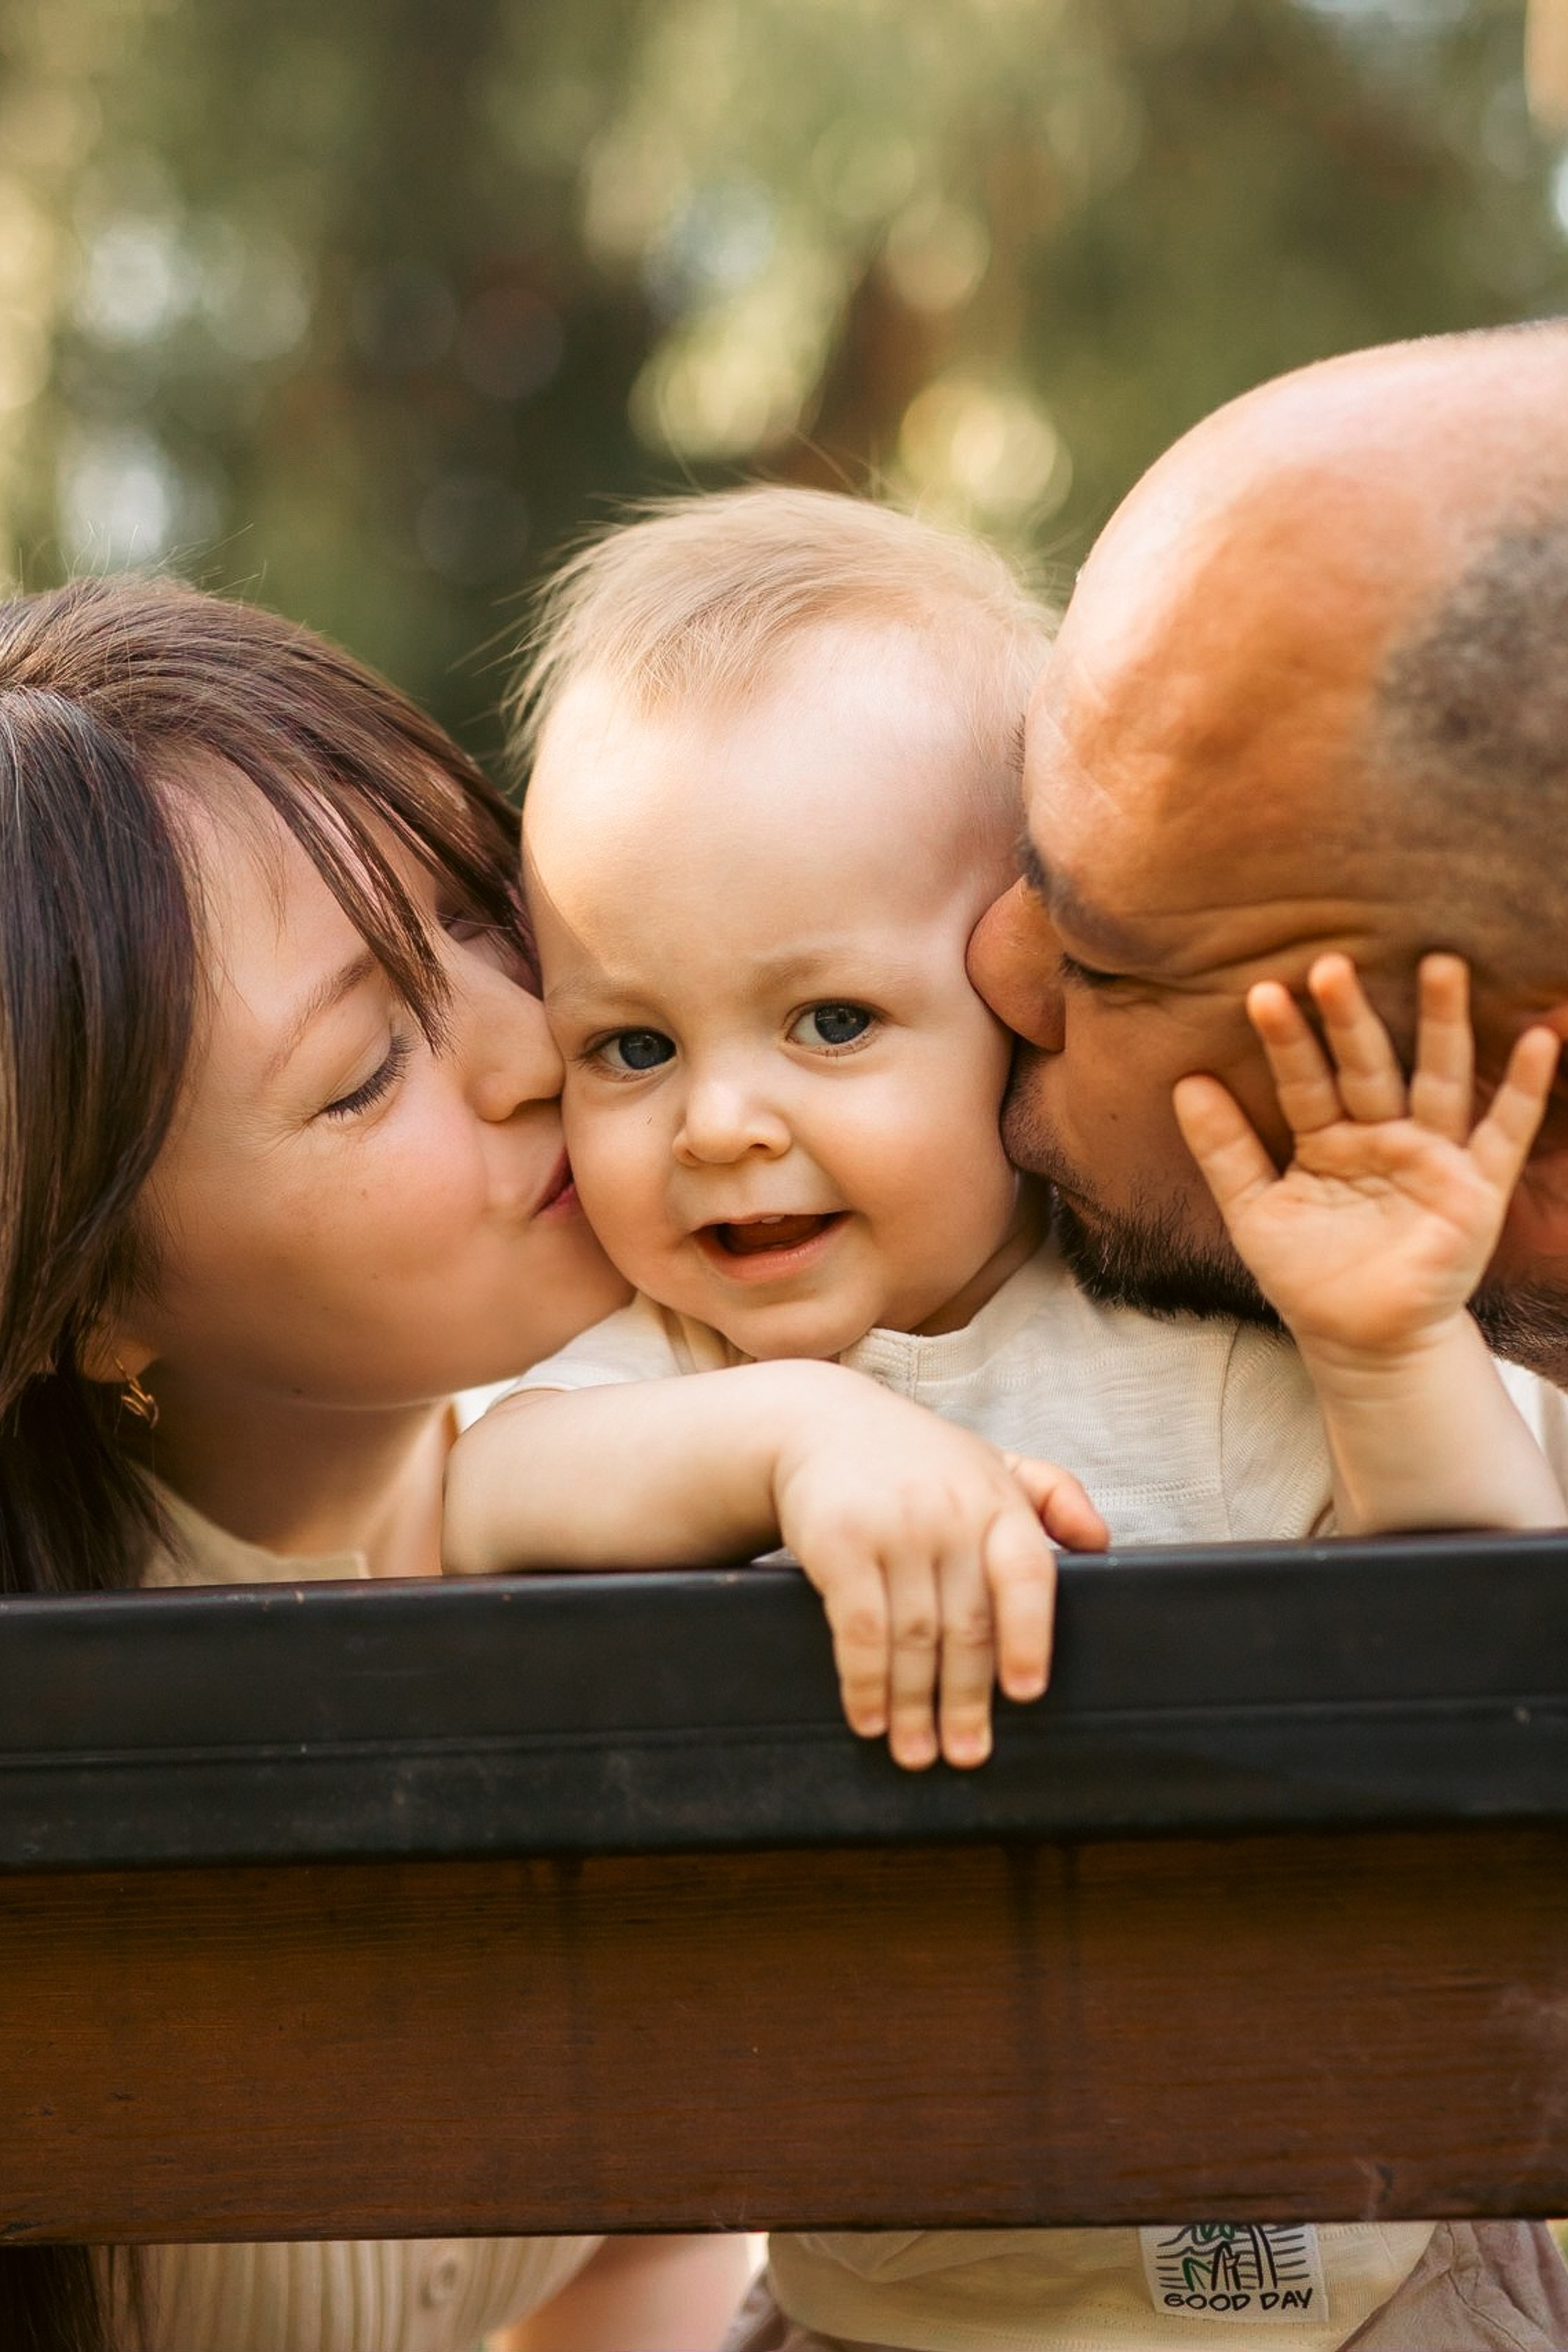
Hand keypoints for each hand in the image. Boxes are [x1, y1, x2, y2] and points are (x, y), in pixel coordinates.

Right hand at [770, 1379, 1105, 1772]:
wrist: (820, 1421)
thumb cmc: (917, 1456)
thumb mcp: (992, 1460)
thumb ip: (1054, 1494)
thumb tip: (1102, 1542)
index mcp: (996, 1501)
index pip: (1027, 1576)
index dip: (1029, 1639)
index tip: (1025, 1693)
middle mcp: (949, 1513)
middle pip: (968, 1625)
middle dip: (968, 1700)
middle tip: (967, 1754)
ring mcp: (893, 1528)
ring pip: (914, 1637)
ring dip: (915, 1705)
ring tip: (917, 1753)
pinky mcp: (839, 1542)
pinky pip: (858, 1628)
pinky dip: (864, 1682)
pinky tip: (869, 1717)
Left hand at [1173, 952, 1559, 1359]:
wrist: (1359, 1342)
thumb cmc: (1307, 1275)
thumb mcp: (1254, 1211)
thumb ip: (1224, 1150)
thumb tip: (1185, 1081)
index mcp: (1326, 1136)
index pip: (1303, 1080)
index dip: (1286, 1042)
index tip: (1262, 993)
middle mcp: (1382, 1134)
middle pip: (1368, 1065)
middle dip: (1352, 1018)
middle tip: (1331, 962)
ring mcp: (1432, 1156)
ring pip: (1439, 1079)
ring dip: (1443, 1024)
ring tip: (1441, 964)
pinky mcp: (1476, 1188)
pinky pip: (1505, 1132)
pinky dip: (1525, 1088)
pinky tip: (1540, 1039)